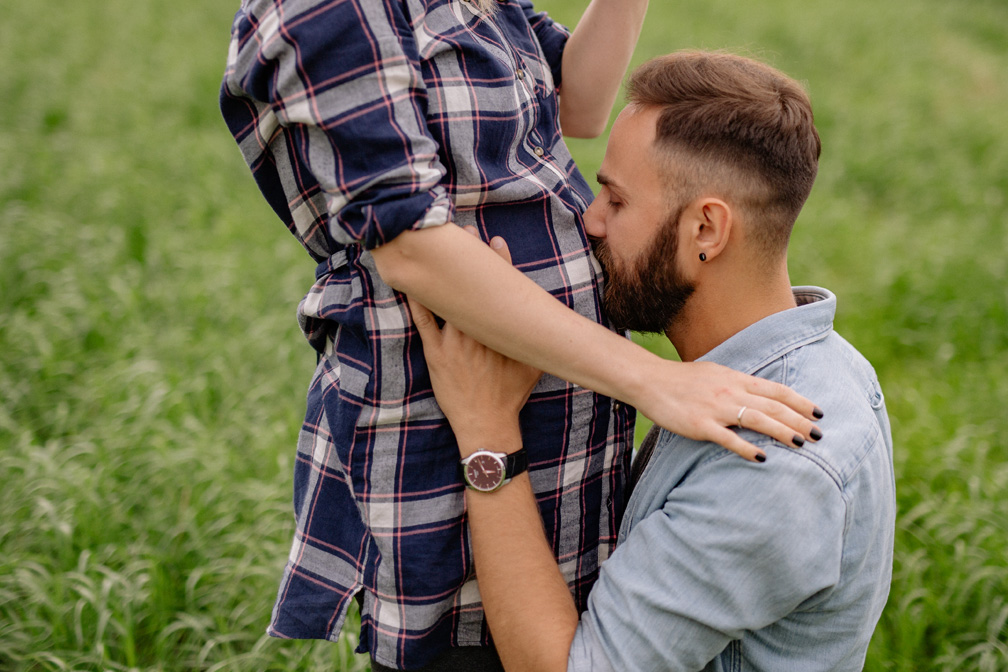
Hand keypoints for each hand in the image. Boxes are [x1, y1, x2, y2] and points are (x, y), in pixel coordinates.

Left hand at [407, 229, 541, 453]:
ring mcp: (455, 340)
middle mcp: (479, 332)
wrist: (487, 422)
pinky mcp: (436, 352)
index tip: (496, 243)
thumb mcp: (534, 365)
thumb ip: (540, 341)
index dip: (499, 263)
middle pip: (472, 287)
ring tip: (439, 248)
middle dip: (470, 259)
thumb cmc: (511, 394)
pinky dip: (417, 300)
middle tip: (466, 233)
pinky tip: (411, 281)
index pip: (501, 290)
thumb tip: (556, 324)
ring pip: (447, 298)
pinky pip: (423, 320)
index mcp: (503, 332)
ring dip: (443, 273)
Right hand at [632, 360, 823, 462]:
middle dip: (798, 420)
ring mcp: (716, 409)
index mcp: (736, 378)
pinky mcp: (700, 425)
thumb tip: (759, 393)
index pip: (776, 390)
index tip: (818, 414)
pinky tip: (762, 458)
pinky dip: (747, 448)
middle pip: (772, 406)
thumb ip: (737, 383)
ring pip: (757, 420)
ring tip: (800, 444)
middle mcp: (730, 391)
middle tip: (818, 435)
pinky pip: (728, 438)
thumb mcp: (715, 373)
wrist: (650, 381)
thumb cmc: (682, 379)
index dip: (800, 401)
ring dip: (782, 432)